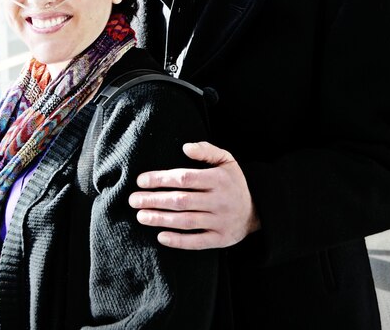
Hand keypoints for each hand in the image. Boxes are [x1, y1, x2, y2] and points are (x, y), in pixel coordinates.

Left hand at [128, 141, 259, 249]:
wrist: (257, 209)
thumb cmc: (232, 182)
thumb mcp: (226, 160)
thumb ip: (206, 150)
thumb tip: (185, 147)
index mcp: (218, 179)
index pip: (184, 178)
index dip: (160, 179)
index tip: (140, 181)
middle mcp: (220, 201)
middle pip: (181, 201)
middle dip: (154, 200)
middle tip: (133, 200)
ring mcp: (221, 221)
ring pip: (185, 221)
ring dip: (160, 219)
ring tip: (141, 216)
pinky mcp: (221, 239)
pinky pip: (197, 242)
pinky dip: (178, 241)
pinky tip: (160, 237)